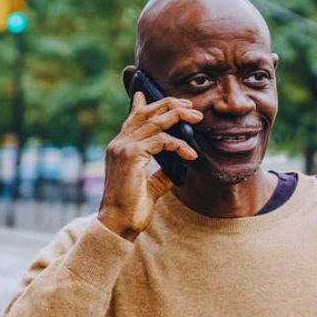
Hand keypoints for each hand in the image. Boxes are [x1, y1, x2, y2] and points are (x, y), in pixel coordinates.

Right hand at [98, 91, 200, 240]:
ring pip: (156, 121)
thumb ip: (161, 174)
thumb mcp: (151, 187)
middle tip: (191, 106)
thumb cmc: (132, 209)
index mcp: (120, 148)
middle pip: (147, 112)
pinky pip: (161, 141)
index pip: (133, 118)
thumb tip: (178, 167)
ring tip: (198, 118)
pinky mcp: (131, 155)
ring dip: (179, 116)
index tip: (151, 92)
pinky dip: (179, 145)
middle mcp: (119, 143)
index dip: (144, 103)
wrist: (118, 224)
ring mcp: (123, 147)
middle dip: (170, 105)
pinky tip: (191, 154)